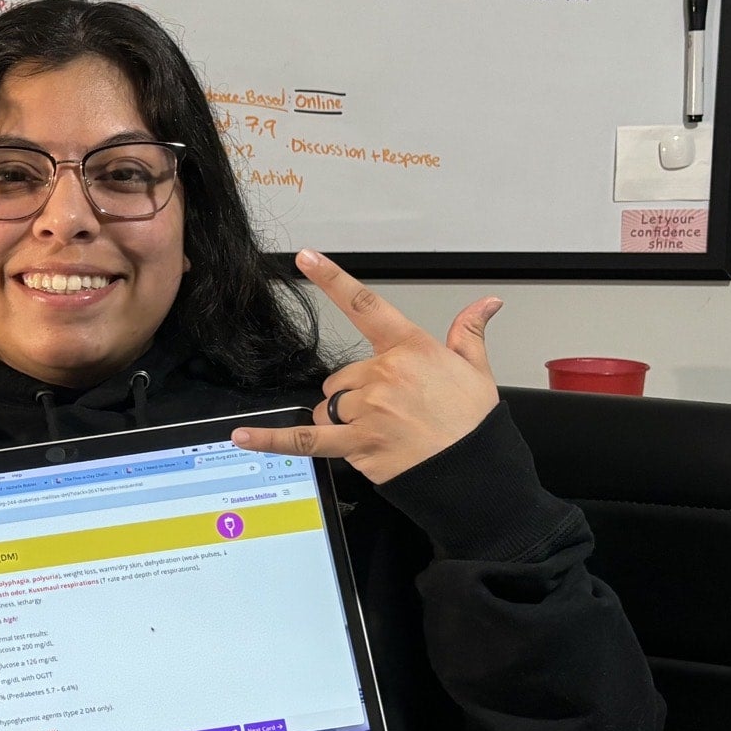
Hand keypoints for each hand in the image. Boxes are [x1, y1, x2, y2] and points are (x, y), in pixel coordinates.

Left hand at [232, 249, 500, 484]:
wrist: (477, 472)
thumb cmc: (474, 424)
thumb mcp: (477, 371)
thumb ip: (469, 333)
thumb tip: (485, 304)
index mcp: (411, 349)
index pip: (365, 305)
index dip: (332, 279)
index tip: (306, 258)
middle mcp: (384, 375)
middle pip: (341, 377)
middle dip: (355, 394)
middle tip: (391, 413)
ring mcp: (367, 410)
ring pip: (328, 406)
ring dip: (341, 420)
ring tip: (382, 433)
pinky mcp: (357, 444)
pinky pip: (305, 439)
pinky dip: (273, 440)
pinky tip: (244, 437)